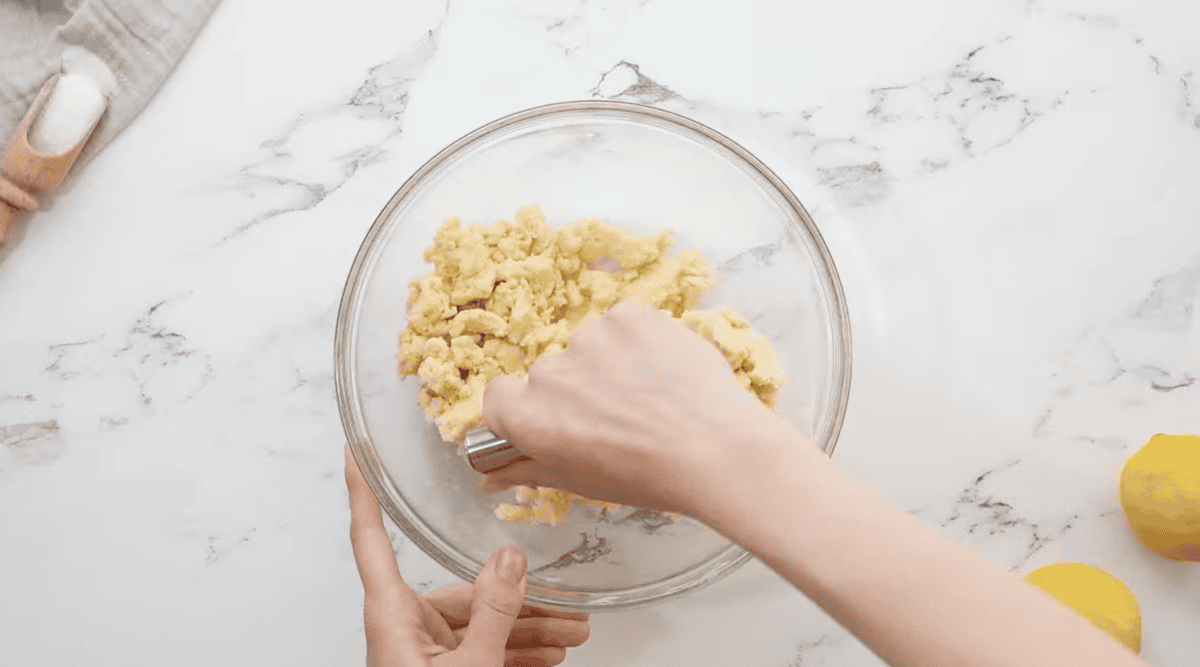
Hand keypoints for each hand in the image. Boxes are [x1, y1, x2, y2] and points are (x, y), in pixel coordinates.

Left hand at [346, 449, 589, 665]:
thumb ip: (494, 613)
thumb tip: (509, 558)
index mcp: (391, 617)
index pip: (371, 540)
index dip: (360, 494)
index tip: (354, 454)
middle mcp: (403, 629)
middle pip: (462, 594)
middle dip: (520, 600)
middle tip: (570, 606)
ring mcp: (422, 653)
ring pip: (480, 624)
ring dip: (528, 630)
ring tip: (576, 635)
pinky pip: (481, 650)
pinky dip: (515, 653)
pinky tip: (551, 657)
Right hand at [480, 299, 803, 517]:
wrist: (717, 449)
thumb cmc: (650, 477)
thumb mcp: (580, 483)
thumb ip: (526, 470)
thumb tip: (488, 475)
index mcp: (529, 416)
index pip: (500, 398)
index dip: (526, 411)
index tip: (555, 423)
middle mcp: (550, 371)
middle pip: (551, 374)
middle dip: (577, 392)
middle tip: (619, 419)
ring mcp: (591, 336)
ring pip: (590, 347)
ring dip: (611, 365)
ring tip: (652, 399)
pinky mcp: (630, 315)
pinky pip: (624, 324)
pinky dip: (640, 343)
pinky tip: (664, 373)